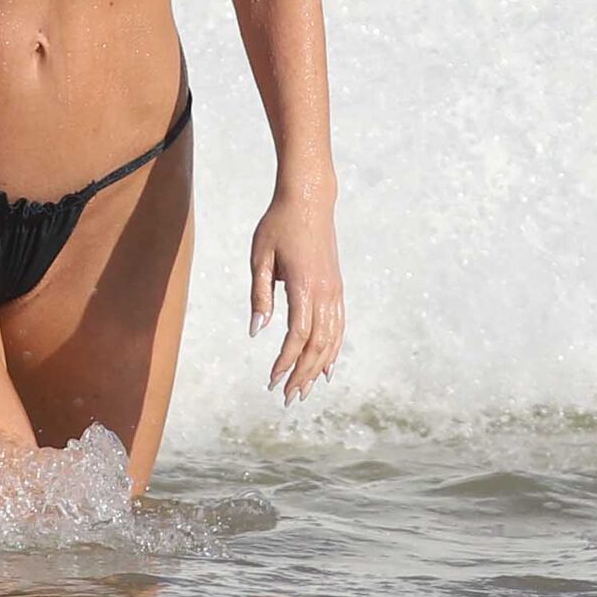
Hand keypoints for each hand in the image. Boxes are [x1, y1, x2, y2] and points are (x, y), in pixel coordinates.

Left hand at [247, 189, 344, 401]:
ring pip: (332, 340)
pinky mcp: (337, 287)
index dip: (285, 361)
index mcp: (304, 286)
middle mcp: (325, 292)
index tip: (272, 380)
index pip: (297, 335)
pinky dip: (333, 350)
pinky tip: (325, 367)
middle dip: (302, 374)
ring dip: (317, 367)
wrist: (309, 198)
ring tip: (303, 389)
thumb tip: (258, 331)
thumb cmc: (278, 224)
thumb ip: (260, 294)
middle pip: (317, 345)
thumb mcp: (260, 256)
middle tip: (287, 398)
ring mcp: (335, 291)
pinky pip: (339, 326)